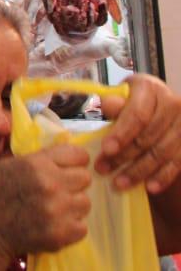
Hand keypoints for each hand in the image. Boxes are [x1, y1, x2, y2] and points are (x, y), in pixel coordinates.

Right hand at [0, 145, 92, 259]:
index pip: (78, 155)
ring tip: (54, 209)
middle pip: (85, 178)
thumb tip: (64, 153)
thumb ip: (37, 159)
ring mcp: (56, 210)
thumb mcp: (8, 166)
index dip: (74, 161)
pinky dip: (70, 227)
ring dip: (72, 206)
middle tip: (58, 190)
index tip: (68, 168)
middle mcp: (49, 185)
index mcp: (36, 164)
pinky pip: (82, 227)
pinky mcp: (60, 234)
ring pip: (85, 202)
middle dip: (73, 183)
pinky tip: (53, 224)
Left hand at [98, 74, 180, 192]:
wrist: (157, 111)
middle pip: (148, 136)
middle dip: (124, 156)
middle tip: (103, 170)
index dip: (121, 133)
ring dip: (139, 171)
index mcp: (150, 87)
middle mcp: (172, 103)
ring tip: (119, 183)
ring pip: (161, 152)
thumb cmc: (132, 104)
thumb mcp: (120, 100)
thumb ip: (115, 105)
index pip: (137, 115)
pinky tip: (149, 188)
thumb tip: (107, 105)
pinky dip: (163, 177)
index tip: (106, 149)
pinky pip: (178, 163)